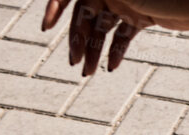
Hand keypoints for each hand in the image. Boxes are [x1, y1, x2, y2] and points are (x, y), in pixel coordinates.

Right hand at [42, 0, 188, 75]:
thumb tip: (80, 7)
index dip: (55, 8)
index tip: (45, 28)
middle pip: (86, 15)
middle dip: (77, 38)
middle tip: (73, 63)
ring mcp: (127, 3)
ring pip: (103, 29)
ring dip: (94, 50)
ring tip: (87, 73)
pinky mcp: (142, 17)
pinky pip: (123, 36)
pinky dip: (116, 51)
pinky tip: (111, 67)